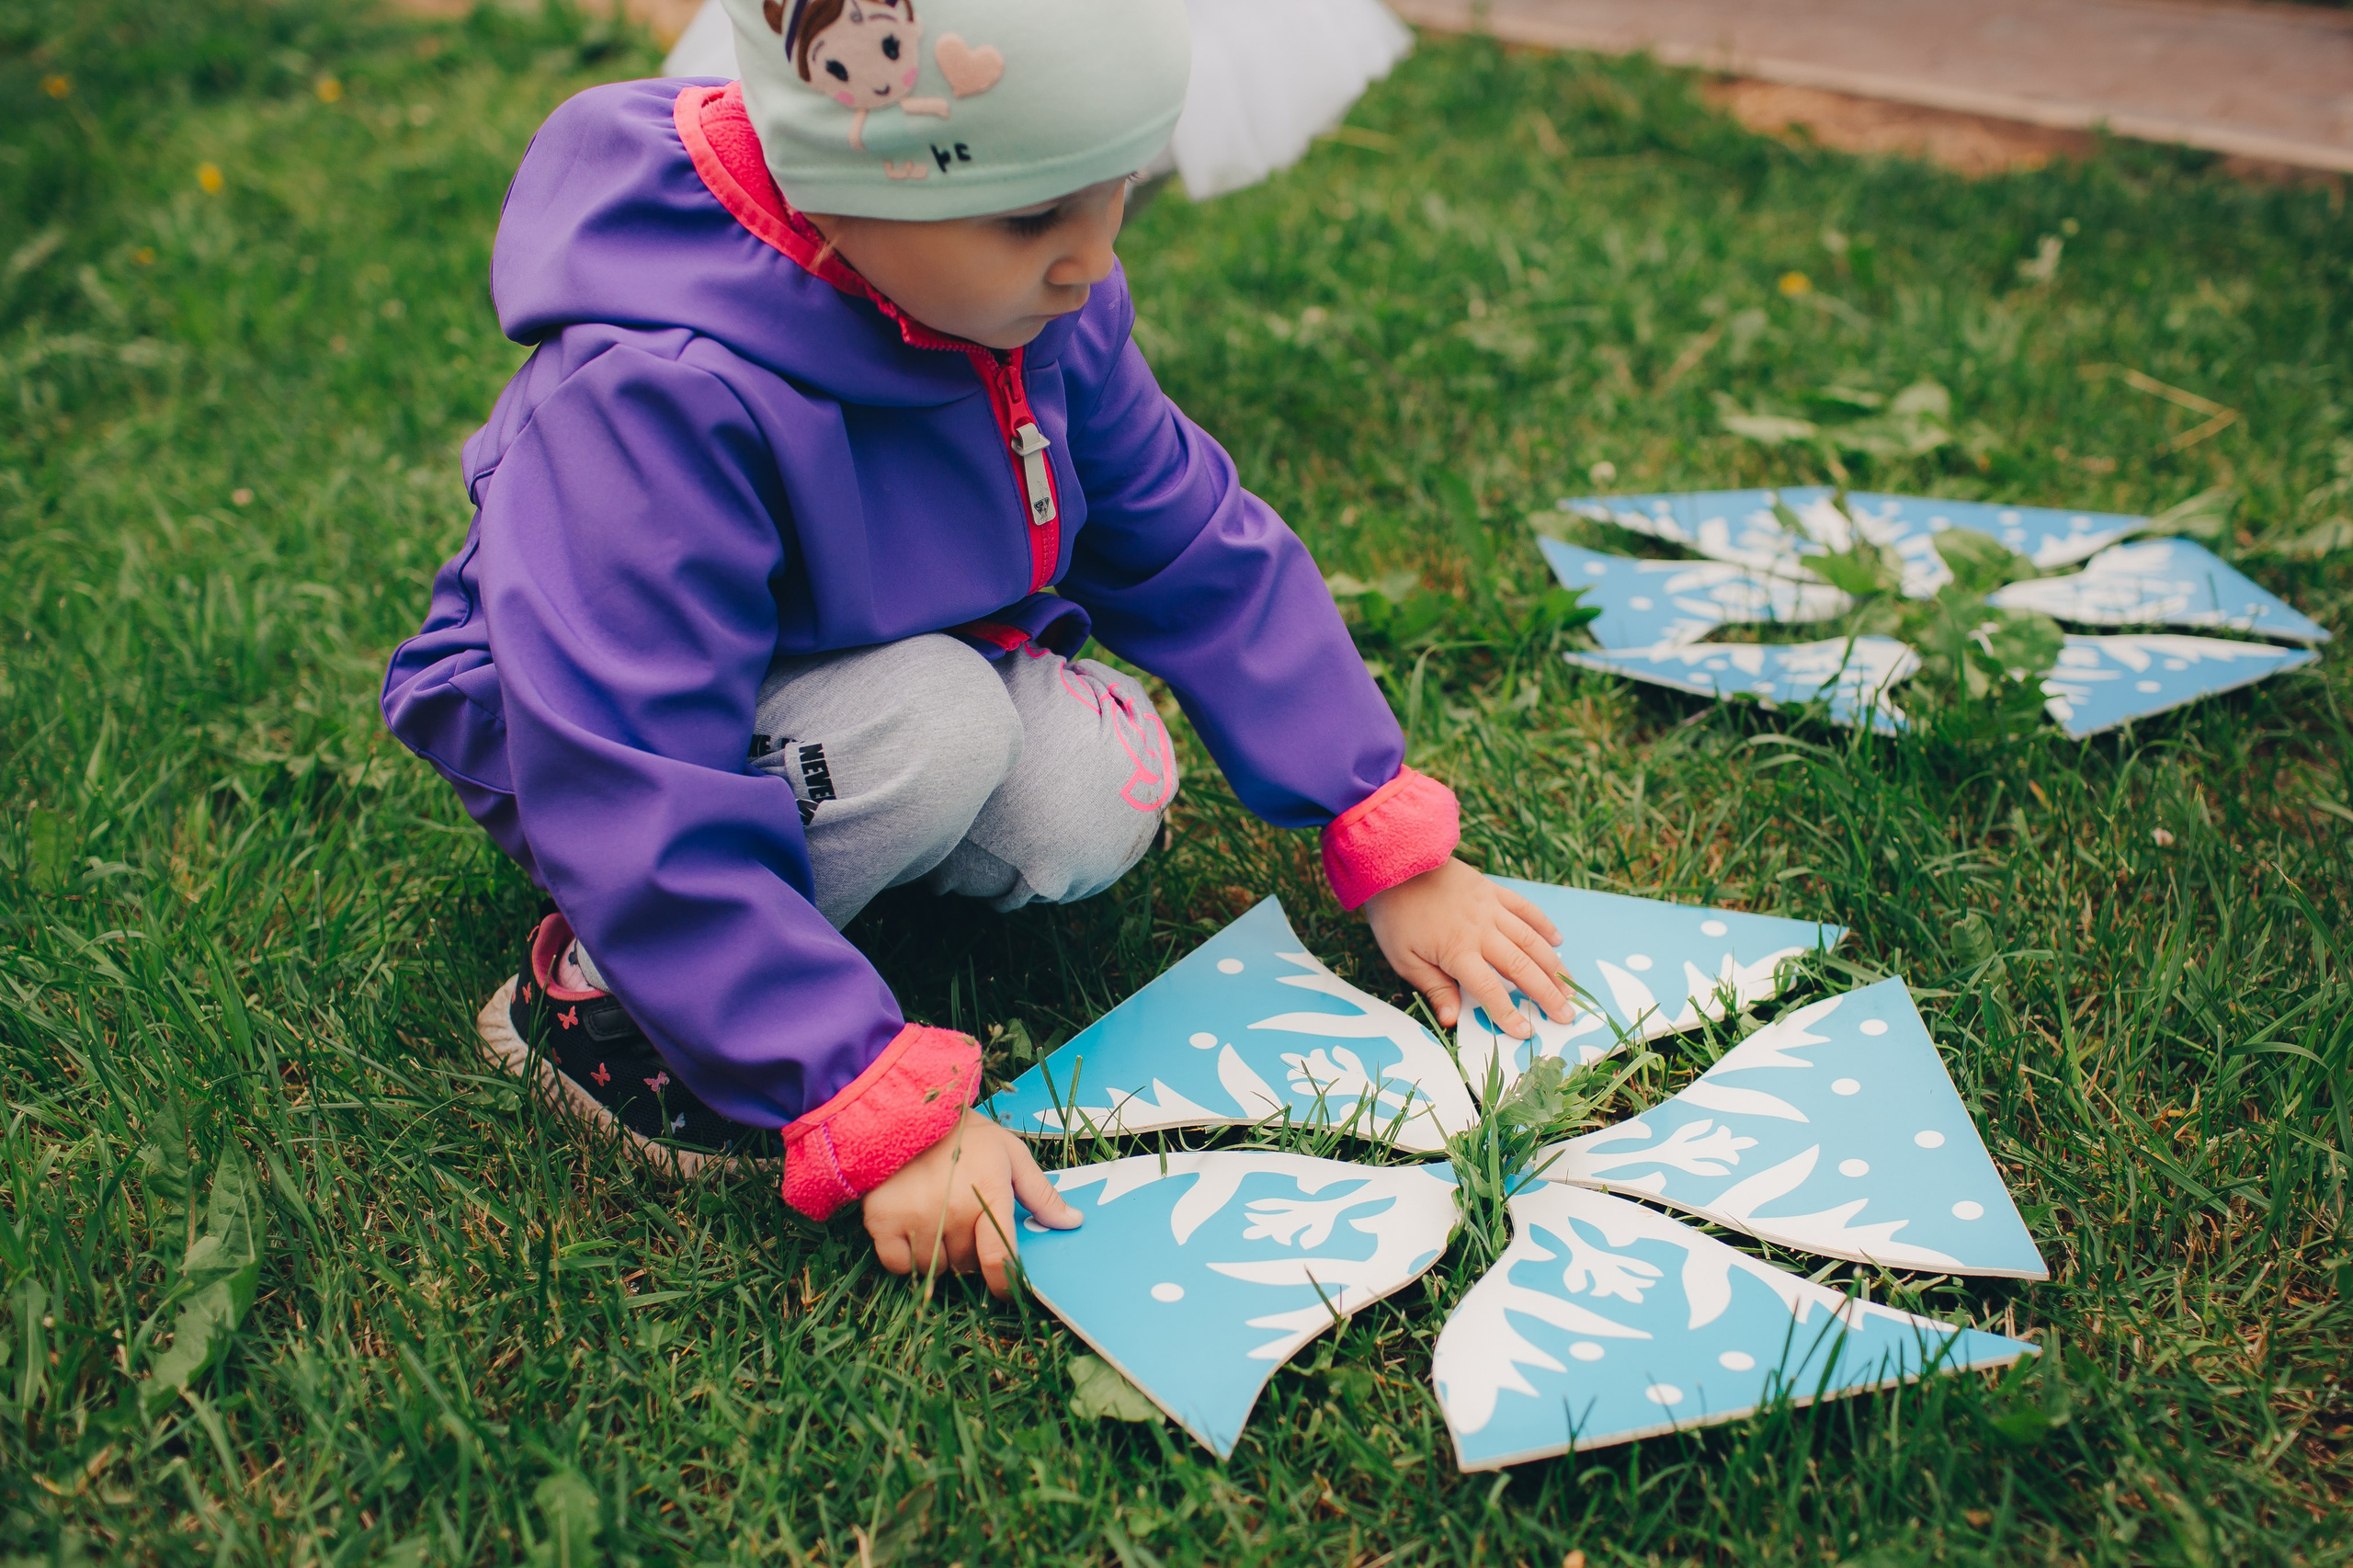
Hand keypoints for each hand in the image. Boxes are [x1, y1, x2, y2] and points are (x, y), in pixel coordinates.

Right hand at [862, 1110, 1080, 1296]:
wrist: (904, 1113)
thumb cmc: (965, 1136)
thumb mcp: (1010, 1154)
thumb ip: (1041, 1193)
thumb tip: (1073, 1222)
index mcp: (989, 1193)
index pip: (998, 1258)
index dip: (1006, 1284)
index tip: (1008, 1289)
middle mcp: (952, 1209)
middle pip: (968, 1264)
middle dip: (970, 1251)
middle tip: (962, 1218)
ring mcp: (916, 1217)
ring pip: (936, 1268)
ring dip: (940, 1254)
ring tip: (936, 1215)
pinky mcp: (882, 1222)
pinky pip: (901, 1265)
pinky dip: (907, 1256)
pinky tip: (911, 1226)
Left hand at [1361, 856, 1573, 1038]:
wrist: (1397, 864)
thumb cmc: (1396, 915)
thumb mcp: (1403, 958)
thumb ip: (1433, 988)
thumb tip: (1451, 1020)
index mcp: (1458, 951)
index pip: (1490, 990)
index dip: (1509, 1014)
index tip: (1527, 1033)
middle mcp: (1481, 931)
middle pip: (1522, 967)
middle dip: (1547, 994)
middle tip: (1567, 1015)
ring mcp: (1491, 908)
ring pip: (1531, 940)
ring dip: (1554, 965)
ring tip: (1570, 986)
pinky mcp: (1493, 890)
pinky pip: (1526, 909)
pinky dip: (1544, 925)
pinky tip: (1558, 941)